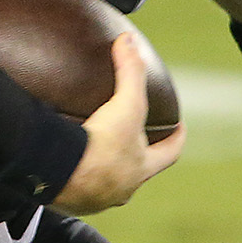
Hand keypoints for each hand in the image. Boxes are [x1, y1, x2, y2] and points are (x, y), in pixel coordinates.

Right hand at [52, 34, 184, 213]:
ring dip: (104, 168)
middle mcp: (123, 188)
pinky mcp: (69, 201)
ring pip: (106, 183)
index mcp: (142, 168)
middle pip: (137, 171)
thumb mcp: (124, 104)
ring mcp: (96, 198)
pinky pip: (76, 187)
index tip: (180, 128)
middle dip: (136, 155)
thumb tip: (129, 41)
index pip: (170, 153)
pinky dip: (74, 175)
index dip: (176, 139)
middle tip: (131, 137)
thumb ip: (130, 71)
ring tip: (95, 150)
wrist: (61, 175)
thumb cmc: (102, 147)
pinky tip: (65, 163)